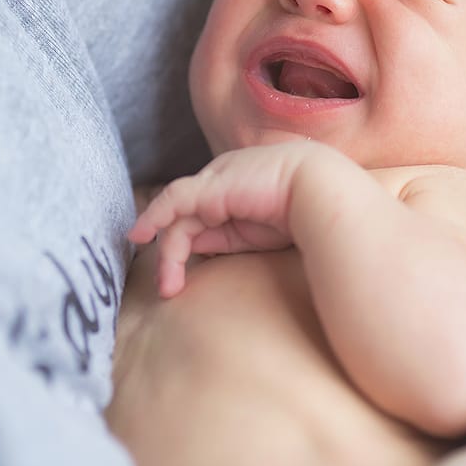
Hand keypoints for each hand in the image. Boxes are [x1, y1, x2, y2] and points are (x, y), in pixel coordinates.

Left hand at [129, 143, 324, 296]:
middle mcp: (224, 178)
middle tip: (168, 286)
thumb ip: (229, 237)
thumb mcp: (259, 233)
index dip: (190, 241)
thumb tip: (199, 252)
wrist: (325, 193)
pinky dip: (153, 218)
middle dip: (173, 251)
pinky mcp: (209, 187)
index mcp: (241, 187)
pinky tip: (141, 236)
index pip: (204, 212)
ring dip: (168, 252)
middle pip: (186, 214)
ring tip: (168, 286)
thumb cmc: (307, 214)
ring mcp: (216, 179)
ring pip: (177, 215)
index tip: (180, 272)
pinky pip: (172, 202)